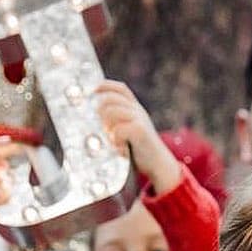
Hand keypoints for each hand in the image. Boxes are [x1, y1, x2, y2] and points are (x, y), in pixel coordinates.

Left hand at [95, 79, 180, 193]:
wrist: (159, 164)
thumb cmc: (140, 150)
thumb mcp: (129, 131)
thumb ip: (117, 122)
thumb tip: (95, 118)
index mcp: (135, 108)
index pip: (120, 89)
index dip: (105, 86)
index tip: (92, 92)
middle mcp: (138, 110)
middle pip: (111, 99)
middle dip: (100, 110)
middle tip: (103, 128)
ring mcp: (139, 119)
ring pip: (111, 111)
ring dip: (106, 126)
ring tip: (112, 139)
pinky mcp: (140, 130)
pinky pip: (118, 129)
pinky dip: (114, 139)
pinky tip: (119, 148)